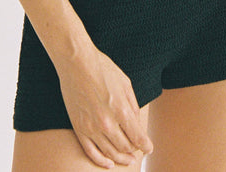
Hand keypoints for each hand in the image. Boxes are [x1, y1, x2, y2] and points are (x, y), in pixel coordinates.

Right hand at [55, 45, 153, 167]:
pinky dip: (101, 161)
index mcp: (121, 110)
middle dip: (134, 151)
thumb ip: (133, 105)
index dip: (146, 146)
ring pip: (110, 153)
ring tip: (127, 160)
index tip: (149, 148)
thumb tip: (137, 123)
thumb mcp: (125, 83)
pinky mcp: (79, 128)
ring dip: (121, 159)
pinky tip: (108, 163)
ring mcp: (92, 127)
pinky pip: (91, 152)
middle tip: (137, 152)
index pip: (138, 138)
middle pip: (125, 147)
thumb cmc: (103, 69)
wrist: (76, 63)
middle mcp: (107, 123)